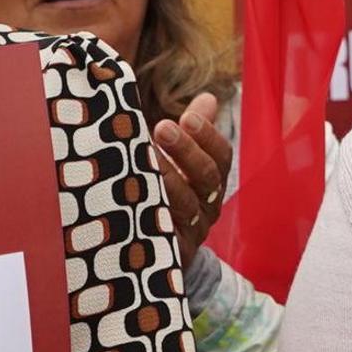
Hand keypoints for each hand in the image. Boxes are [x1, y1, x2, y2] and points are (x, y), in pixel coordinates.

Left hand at [153, 90, 232, 250]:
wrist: (153, 253)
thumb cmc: (167, 197)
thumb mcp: (181, 165)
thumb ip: (193, 132)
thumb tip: (209, 98)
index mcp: (211, 183)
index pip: (221, 156)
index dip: (208, 136)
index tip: (187, 116)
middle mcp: (207, 207)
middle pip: (207, 176)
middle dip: (187, 150)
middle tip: (163, 127)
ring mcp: (192, 231)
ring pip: (185, 203)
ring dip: (165, 177)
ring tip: (142, 155)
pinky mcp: (170, 252)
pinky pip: (163, 231)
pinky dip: (148, 211)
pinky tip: (129, 192)